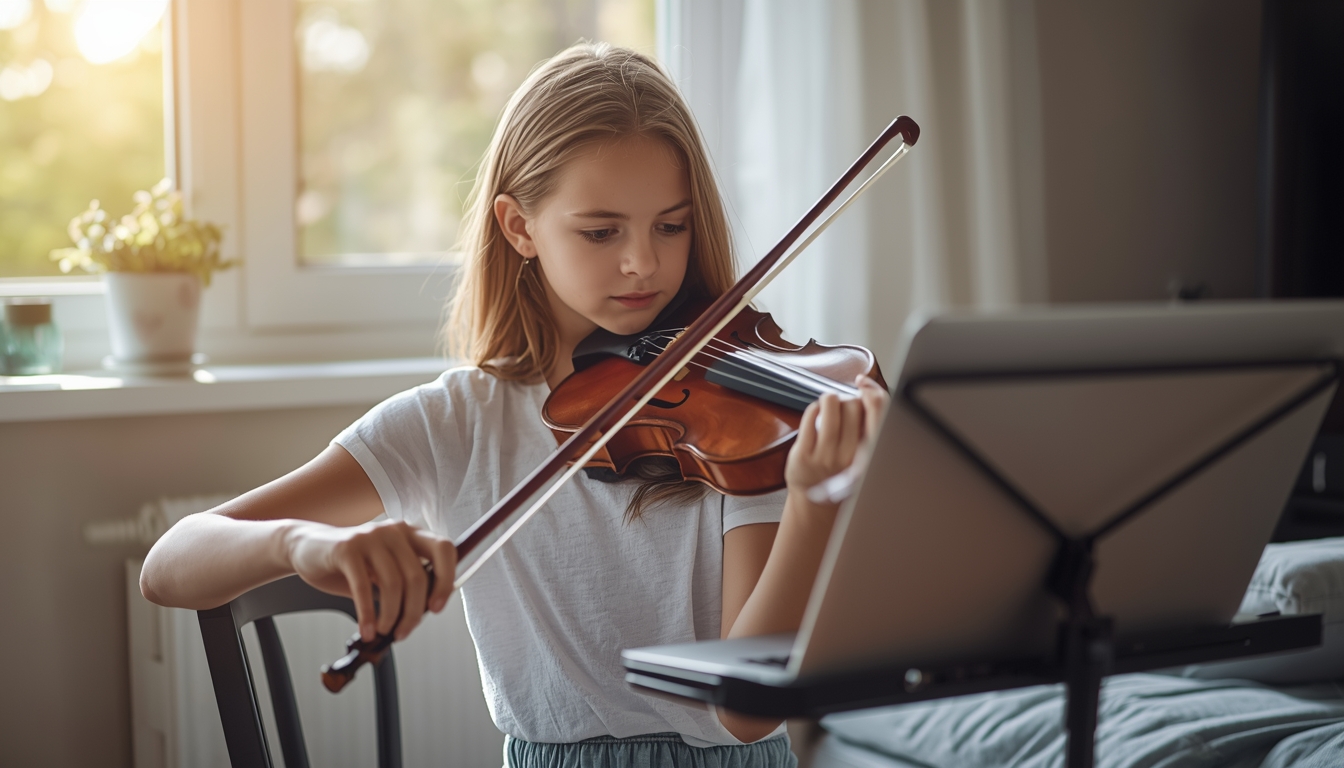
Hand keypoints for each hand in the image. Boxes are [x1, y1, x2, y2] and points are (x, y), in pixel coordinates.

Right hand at [285, 520, 456, 642]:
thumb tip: (424, 612)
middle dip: (413, 612)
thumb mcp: (383, 571)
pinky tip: (367, 630)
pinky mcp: (347, 548)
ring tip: (384, 631)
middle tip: (403, 632)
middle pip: (418, 576)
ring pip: (393, 584)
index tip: (436, 608)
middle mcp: (394, 531)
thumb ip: (405, 582)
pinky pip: (364, 588)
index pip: (444, 549)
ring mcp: (371, 537)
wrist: (306, 548)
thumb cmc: (350, 564)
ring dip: (391, 616)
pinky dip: (368, 615)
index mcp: (409, 534)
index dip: (446, 580)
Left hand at [785, 375, 888, 502]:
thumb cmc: (842, 471)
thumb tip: (866, 387)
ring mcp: (826, 458)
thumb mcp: (863, 454)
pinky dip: (814, 407)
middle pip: (855, 405)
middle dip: (849, 399)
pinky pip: (811, 415)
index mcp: (871, 457)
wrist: (817, 504)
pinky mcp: (803, 456)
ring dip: (830, 398)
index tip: (863, 384)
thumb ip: (869, 428)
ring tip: (829, 403)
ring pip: (831, 405)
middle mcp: (851, 459)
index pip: (880, 412)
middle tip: (844, 407)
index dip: (873, 391)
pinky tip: (816, 412)